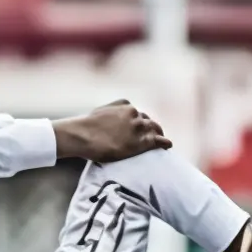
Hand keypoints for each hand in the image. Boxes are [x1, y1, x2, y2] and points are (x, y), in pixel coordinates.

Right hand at [52, 100, 171, 163]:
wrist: (83, 135)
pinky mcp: (143, 140)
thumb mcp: (99, 112)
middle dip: (151, 127)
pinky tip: (168, 146)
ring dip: (158, 134)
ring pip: (155, 129)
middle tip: (154, 134)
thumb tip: (108, 116)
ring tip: (161, 141)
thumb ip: (110, 111)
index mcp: (124, 105)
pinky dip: (165, 142)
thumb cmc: (86, 126)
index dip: (140, 121)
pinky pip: (159, 140)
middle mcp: (134, 114)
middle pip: (147, 121)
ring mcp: (139, 127)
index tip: (141, 126)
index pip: (137, 113)